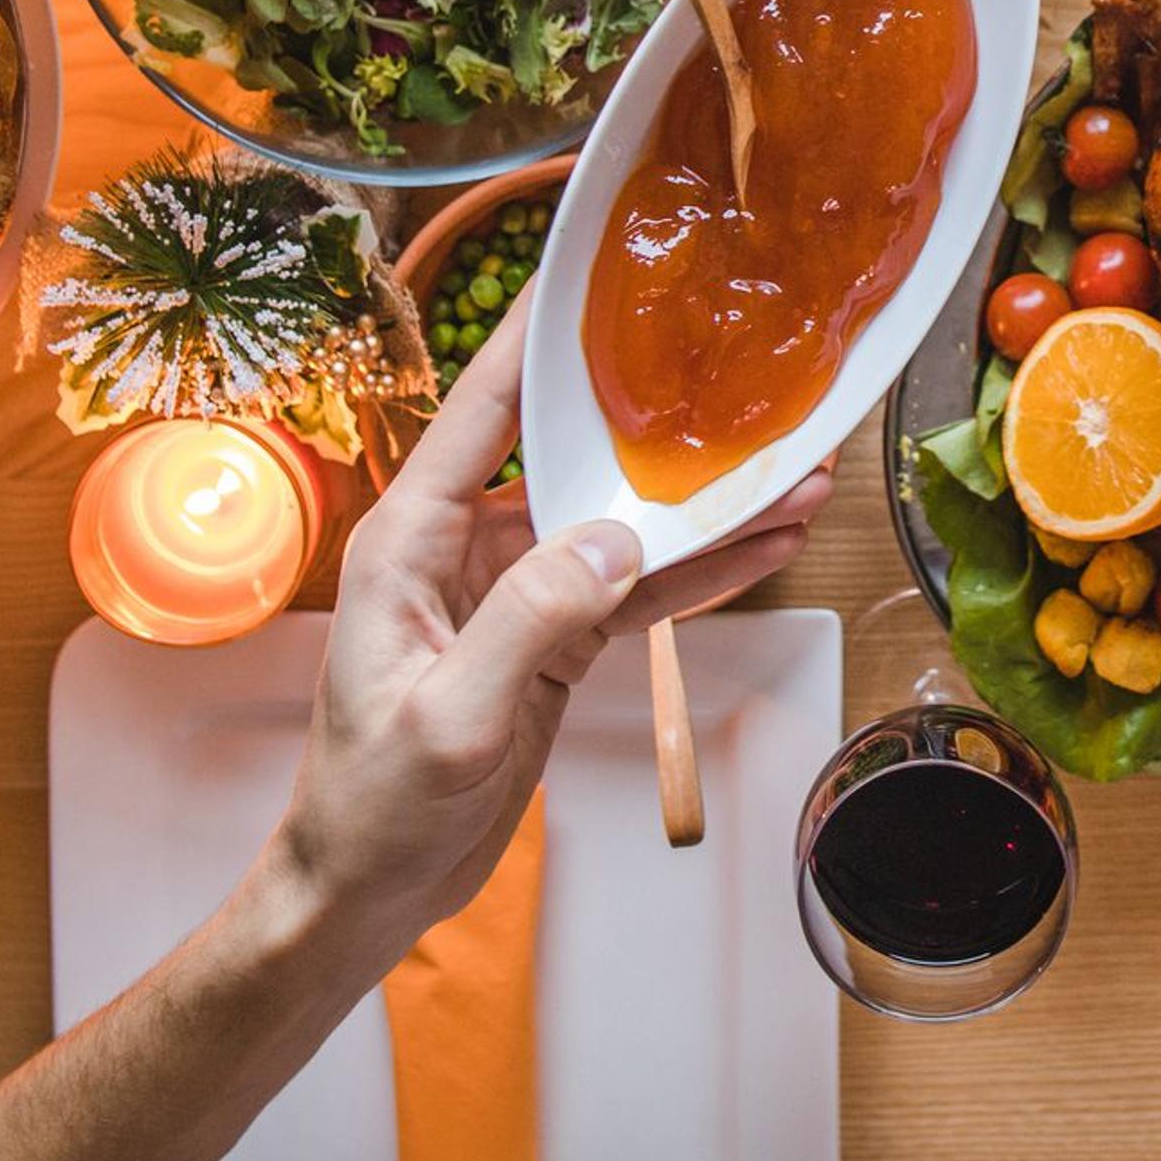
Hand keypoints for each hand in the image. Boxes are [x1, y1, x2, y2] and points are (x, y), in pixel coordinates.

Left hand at [269, 293, 830, 949]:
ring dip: (702, 507)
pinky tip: (762, 547)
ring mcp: (512, 592)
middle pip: (571, 457)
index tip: (592, 271)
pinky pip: (634, 589)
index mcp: (412, 538)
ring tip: (793, 474)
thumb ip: (530, 623)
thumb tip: (613, 542)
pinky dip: (697, 571)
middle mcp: (463, 546)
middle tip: (741, 383)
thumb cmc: (373, 804)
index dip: (535, 336)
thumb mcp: (449, 716)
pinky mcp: (549, 639)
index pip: (482, 409)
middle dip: (658, 424)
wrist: (367, 889)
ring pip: (620, 525)